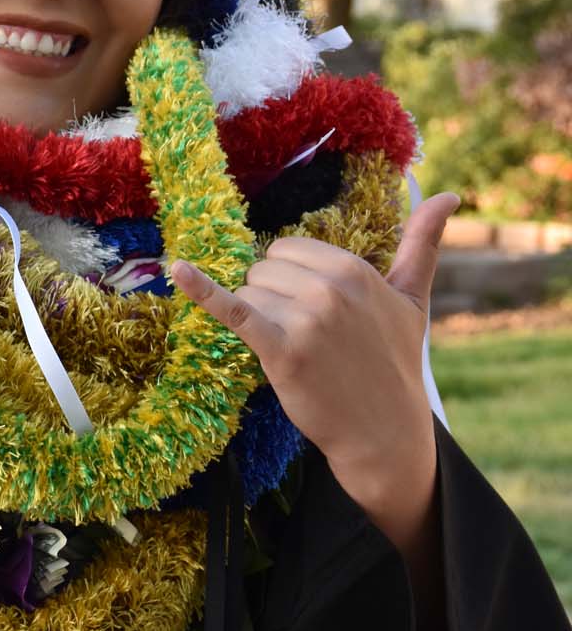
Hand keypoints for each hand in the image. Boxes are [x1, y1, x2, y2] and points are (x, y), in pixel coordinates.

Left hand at [169, 193, 459, 554]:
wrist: (385, 433)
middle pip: (263, 268)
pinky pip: (233, 309)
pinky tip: (181, 270)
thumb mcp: (413, 301)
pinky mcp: (281, 350)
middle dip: (273, 298)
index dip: (291, 280)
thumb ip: (423, 245)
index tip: (315, 312)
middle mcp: (330, 287)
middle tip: (308, 337)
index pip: (287, 250)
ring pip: (249, 292)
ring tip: (296, 351)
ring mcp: (305, 318)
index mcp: (354, 269)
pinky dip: (203, 290)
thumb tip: (449, 196)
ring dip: (260, 320)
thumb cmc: (395, 364)